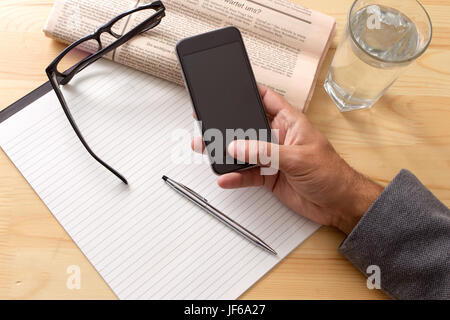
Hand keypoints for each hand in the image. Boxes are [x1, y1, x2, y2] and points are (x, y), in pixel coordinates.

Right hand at [191, 85, 382, 233]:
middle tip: (209, 123)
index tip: (228, 88)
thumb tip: (238, 146)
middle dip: (230, 126)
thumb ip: (266, 151)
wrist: (338, 205)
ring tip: (208, 149)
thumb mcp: (298, 158)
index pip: (267, 99)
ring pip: (244, 151)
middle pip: (249, 126)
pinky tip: (226, 177)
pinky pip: (247, 174)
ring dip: (227, 153)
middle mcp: (278, 137)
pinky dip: (235, 176)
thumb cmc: (331, 174)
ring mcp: (272, 157)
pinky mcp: (269, 176)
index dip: (249, 92)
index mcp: (290, 122)